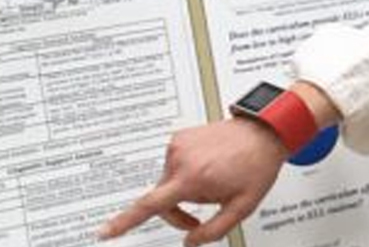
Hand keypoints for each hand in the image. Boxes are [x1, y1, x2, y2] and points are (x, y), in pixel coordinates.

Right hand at [100, 118, 288, 245]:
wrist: (263, 132)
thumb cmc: (256, 166)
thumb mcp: (241, 207)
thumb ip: (213, 230)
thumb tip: (190, 241)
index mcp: (192, 177)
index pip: (151, 205)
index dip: (124, 221)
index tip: (105, 231)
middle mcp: (179, 158)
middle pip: (161, 200)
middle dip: (178, 214)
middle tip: (198, 221)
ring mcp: (177, 145)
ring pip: (167, 184)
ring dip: (183, 192)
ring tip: (212, 185)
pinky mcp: (179, 138)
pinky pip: (174, 167)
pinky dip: (185, 175)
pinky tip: (208, 170)